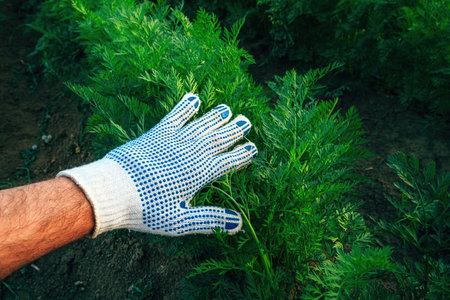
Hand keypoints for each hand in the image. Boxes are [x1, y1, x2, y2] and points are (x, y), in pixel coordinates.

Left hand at [58, 93, 256, 236]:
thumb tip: (239, 224)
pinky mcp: (156, 134)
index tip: (252, 148)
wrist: (113, 190)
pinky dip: (185, 108)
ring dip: (215, 117)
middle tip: (246, 121)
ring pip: (201, 125)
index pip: (228, 161)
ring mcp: (174, 141)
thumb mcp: (180, 221)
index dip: (242, 154)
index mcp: (200, 174)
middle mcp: (191, 153)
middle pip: (218, 139)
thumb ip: (210, 219)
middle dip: (234, 130)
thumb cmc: (146, 209)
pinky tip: (193, 99)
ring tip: (227, 109)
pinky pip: (174, 117)